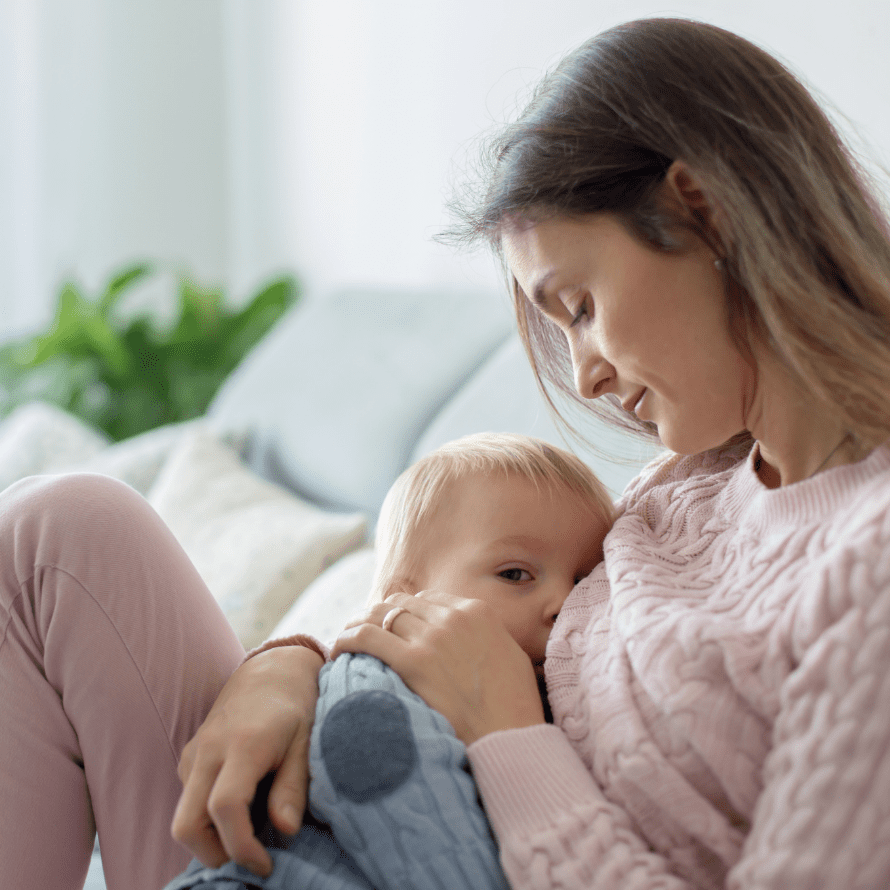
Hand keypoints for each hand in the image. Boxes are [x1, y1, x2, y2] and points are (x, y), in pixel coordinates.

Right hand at [170, 645, 323, 876]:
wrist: (273, 669)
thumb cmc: (297, 704)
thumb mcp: (308, 740)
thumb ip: (295, 785)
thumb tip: (286, 830)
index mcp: (243, 744)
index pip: (225, 808)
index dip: (241, 846)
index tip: (265, 864)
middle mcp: (209, 750)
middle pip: (186, 824)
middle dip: (214, 855)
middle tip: (253, 859)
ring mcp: (195, 753)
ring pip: (184, 817)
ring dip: (211, 838)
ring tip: (254, 832)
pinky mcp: (190, 757)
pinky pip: (189, 801)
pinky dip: (208, 819)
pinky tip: (244, 810)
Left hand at [330, 590, 544, 744]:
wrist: (513, 740)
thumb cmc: (515, 708)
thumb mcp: (510, 656)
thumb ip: (484, 636)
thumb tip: (466, 637)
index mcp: (477, 612)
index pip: (427, 599)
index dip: (407, 614)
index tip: (395, 630)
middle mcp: (453, 617)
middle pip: (400, 604)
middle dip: (380, 617)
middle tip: (364, 636)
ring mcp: (433, 637)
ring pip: (379, 615)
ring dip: (359, 625)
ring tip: (346, 642)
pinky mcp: (414, 662)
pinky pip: (366, 638)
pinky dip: (347, 640)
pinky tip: (337, 651)